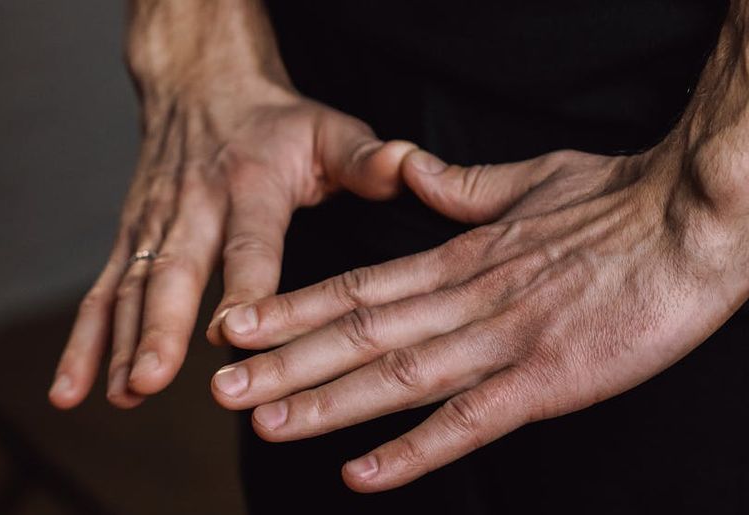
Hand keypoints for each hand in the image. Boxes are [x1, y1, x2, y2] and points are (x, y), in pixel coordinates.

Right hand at [48, 7, 415, 408]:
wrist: (201, 85)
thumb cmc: (274, 122)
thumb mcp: (327, 129)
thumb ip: (366, 158)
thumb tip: (410, 168)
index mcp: (250, 186)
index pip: (249, 244)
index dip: (240, 289)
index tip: (230, 334)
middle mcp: (193, 207)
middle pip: (173, 271)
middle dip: (159, 327)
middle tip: (152, 378)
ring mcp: (153, 225)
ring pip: (129, 288)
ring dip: (120, 344)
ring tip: (120, 395)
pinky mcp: (130, 239)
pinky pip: (101, 292)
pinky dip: (84, 342)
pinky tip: (74, 389)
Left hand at [210, 139, 748, 491]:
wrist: (688, 222)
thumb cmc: (614, 200)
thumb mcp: (525, 180)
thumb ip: (458, 187)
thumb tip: (410, 171)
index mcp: (459, 257)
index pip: (357, 285)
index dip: (293, 308)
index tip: (240, 325)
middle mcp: (465, 300)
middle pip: (359, 334)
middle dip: (285, 361)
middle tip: (222, 384)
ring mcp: (502, 343)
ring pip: (396, 377)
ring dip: (326, 402)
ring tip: (264, 420)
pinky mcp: (546, 381)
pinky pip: (468, 422)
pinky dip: (413, 450)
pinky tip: (362, 476)